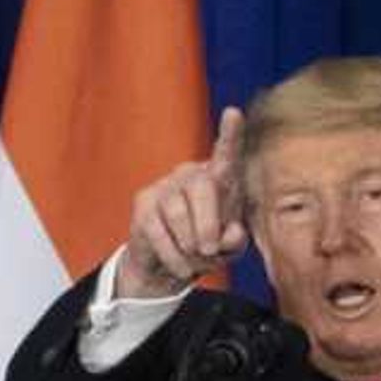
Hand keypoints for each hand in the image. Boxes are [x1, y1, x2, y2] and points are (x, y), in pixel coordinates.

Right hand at [118, 106, 243, 296]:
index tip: (233, 114)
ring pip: (177, 214)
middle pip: (201, 188)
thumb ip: (236, 240)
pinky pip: (158, 231)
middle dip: (208, 225)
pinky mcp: (144, 203)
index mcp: (221, 178)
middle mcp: (192, 174)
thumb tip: (230, 234)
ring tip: (196, 261)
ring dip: (190, 246)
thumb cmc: (209, 246)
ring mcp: (165, 186)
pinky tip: (181, 266)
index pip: (227, 153)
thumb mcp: (230, 248)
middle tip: (210, 250)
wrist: (171, 264)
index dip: (230, 135)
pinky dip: (173, 255)